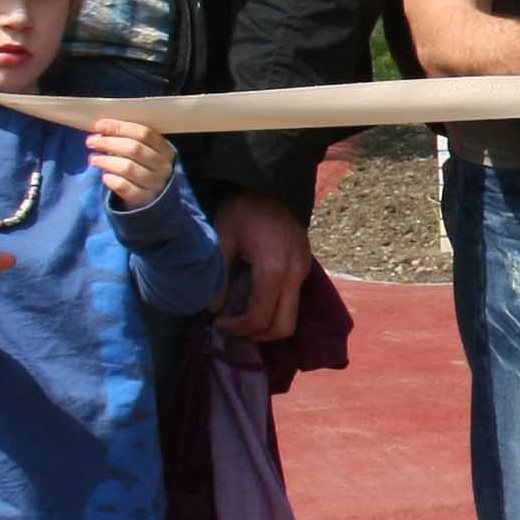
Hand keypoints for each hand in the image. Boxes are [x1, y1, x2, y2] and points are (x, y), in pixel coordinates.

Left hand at [87, 118, 176, 209]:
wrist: (152, 198)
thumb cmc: (143, 168)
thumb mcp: (144, 152)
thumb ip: (128, 140)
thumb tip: (101, 129)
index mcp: (165, 149)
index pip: (143, 133)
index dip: (119, 127)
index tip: (99, 125)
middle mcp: (163, 166)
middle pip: (134, 149)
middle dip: (108, 143)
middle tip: (91, 141)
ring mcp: (155, 184)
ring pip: (127, 167)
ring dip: (106, 161)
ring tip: (93, 159)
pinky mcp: (144, 198)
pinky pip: (124, 186)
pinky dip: (111, 179)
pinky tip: (104, 176)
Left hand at [216, 189, 309, 340]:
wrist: (273, 184)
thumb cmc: (244, 208)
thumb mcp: (223, 237)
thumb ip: (219, 276)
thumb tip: (214, 308)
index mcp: (273, 271)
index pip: (260, 319)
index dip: (238, 328)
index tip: (218, 321)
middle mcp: (294, 276)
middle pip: (284, 327)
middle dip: (257, 335)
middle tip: (234, 326)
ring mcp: (303, 272)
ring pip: (292, 317)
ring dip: (267, 325)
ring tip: (243, 315)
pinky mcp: (304, 267)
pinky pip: (293, 300)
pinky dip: (275, 309)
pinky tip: (255, 298)